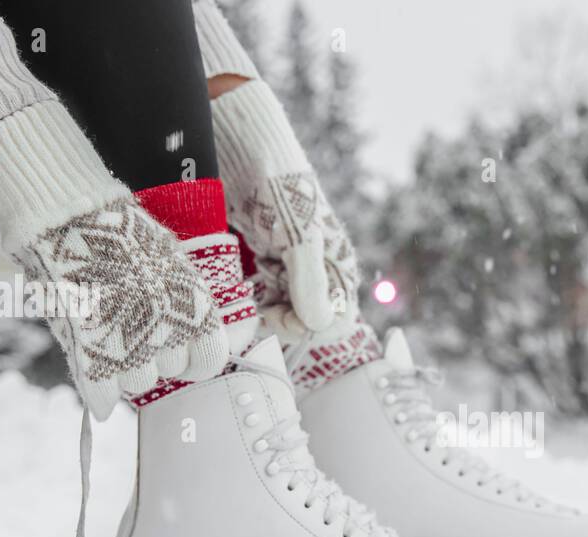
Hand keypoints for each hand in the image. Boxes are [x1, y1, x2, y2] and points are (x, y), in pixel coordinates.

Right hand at [20, 197, 229, 419]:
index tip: (182, 353)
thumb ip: (186, 305)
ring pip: (138, 383)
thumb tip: (196, 337)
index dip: (194, 361)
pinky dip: (99, 399)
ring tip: (109, 339)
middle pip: (170, 372)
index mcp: (195, 308)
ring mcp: (131, 345)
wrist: (71, 220)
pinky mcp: (93, 352)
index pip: (210, 360)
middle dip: (155, 358)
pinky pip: (103, 393)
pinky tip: (99, 399)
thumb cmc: (122, 239)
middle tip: (133, 331)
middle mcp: (170, 330)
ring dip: (125, 370)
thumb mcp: (171, 265)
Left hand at [238, 170, 359, 334]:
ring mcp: (297, 271)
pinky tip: (247, 285)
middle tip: (259, 309)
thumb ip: (309, 285)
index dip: (308, 328)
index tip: (279, 316)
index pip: (335, 323)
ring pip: (286, 313)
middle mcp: (322, 275)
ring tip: (251, 292)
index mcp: (339, 270)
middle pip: (309, 323)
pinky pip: (270, 298)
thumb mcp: (299, 240)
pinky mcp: (274, 264)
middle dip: (283, 321)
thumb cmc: (281, 191)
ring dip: (267, 311)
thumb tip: (318, 326)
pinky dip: (256, 299)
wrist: (248, 156)